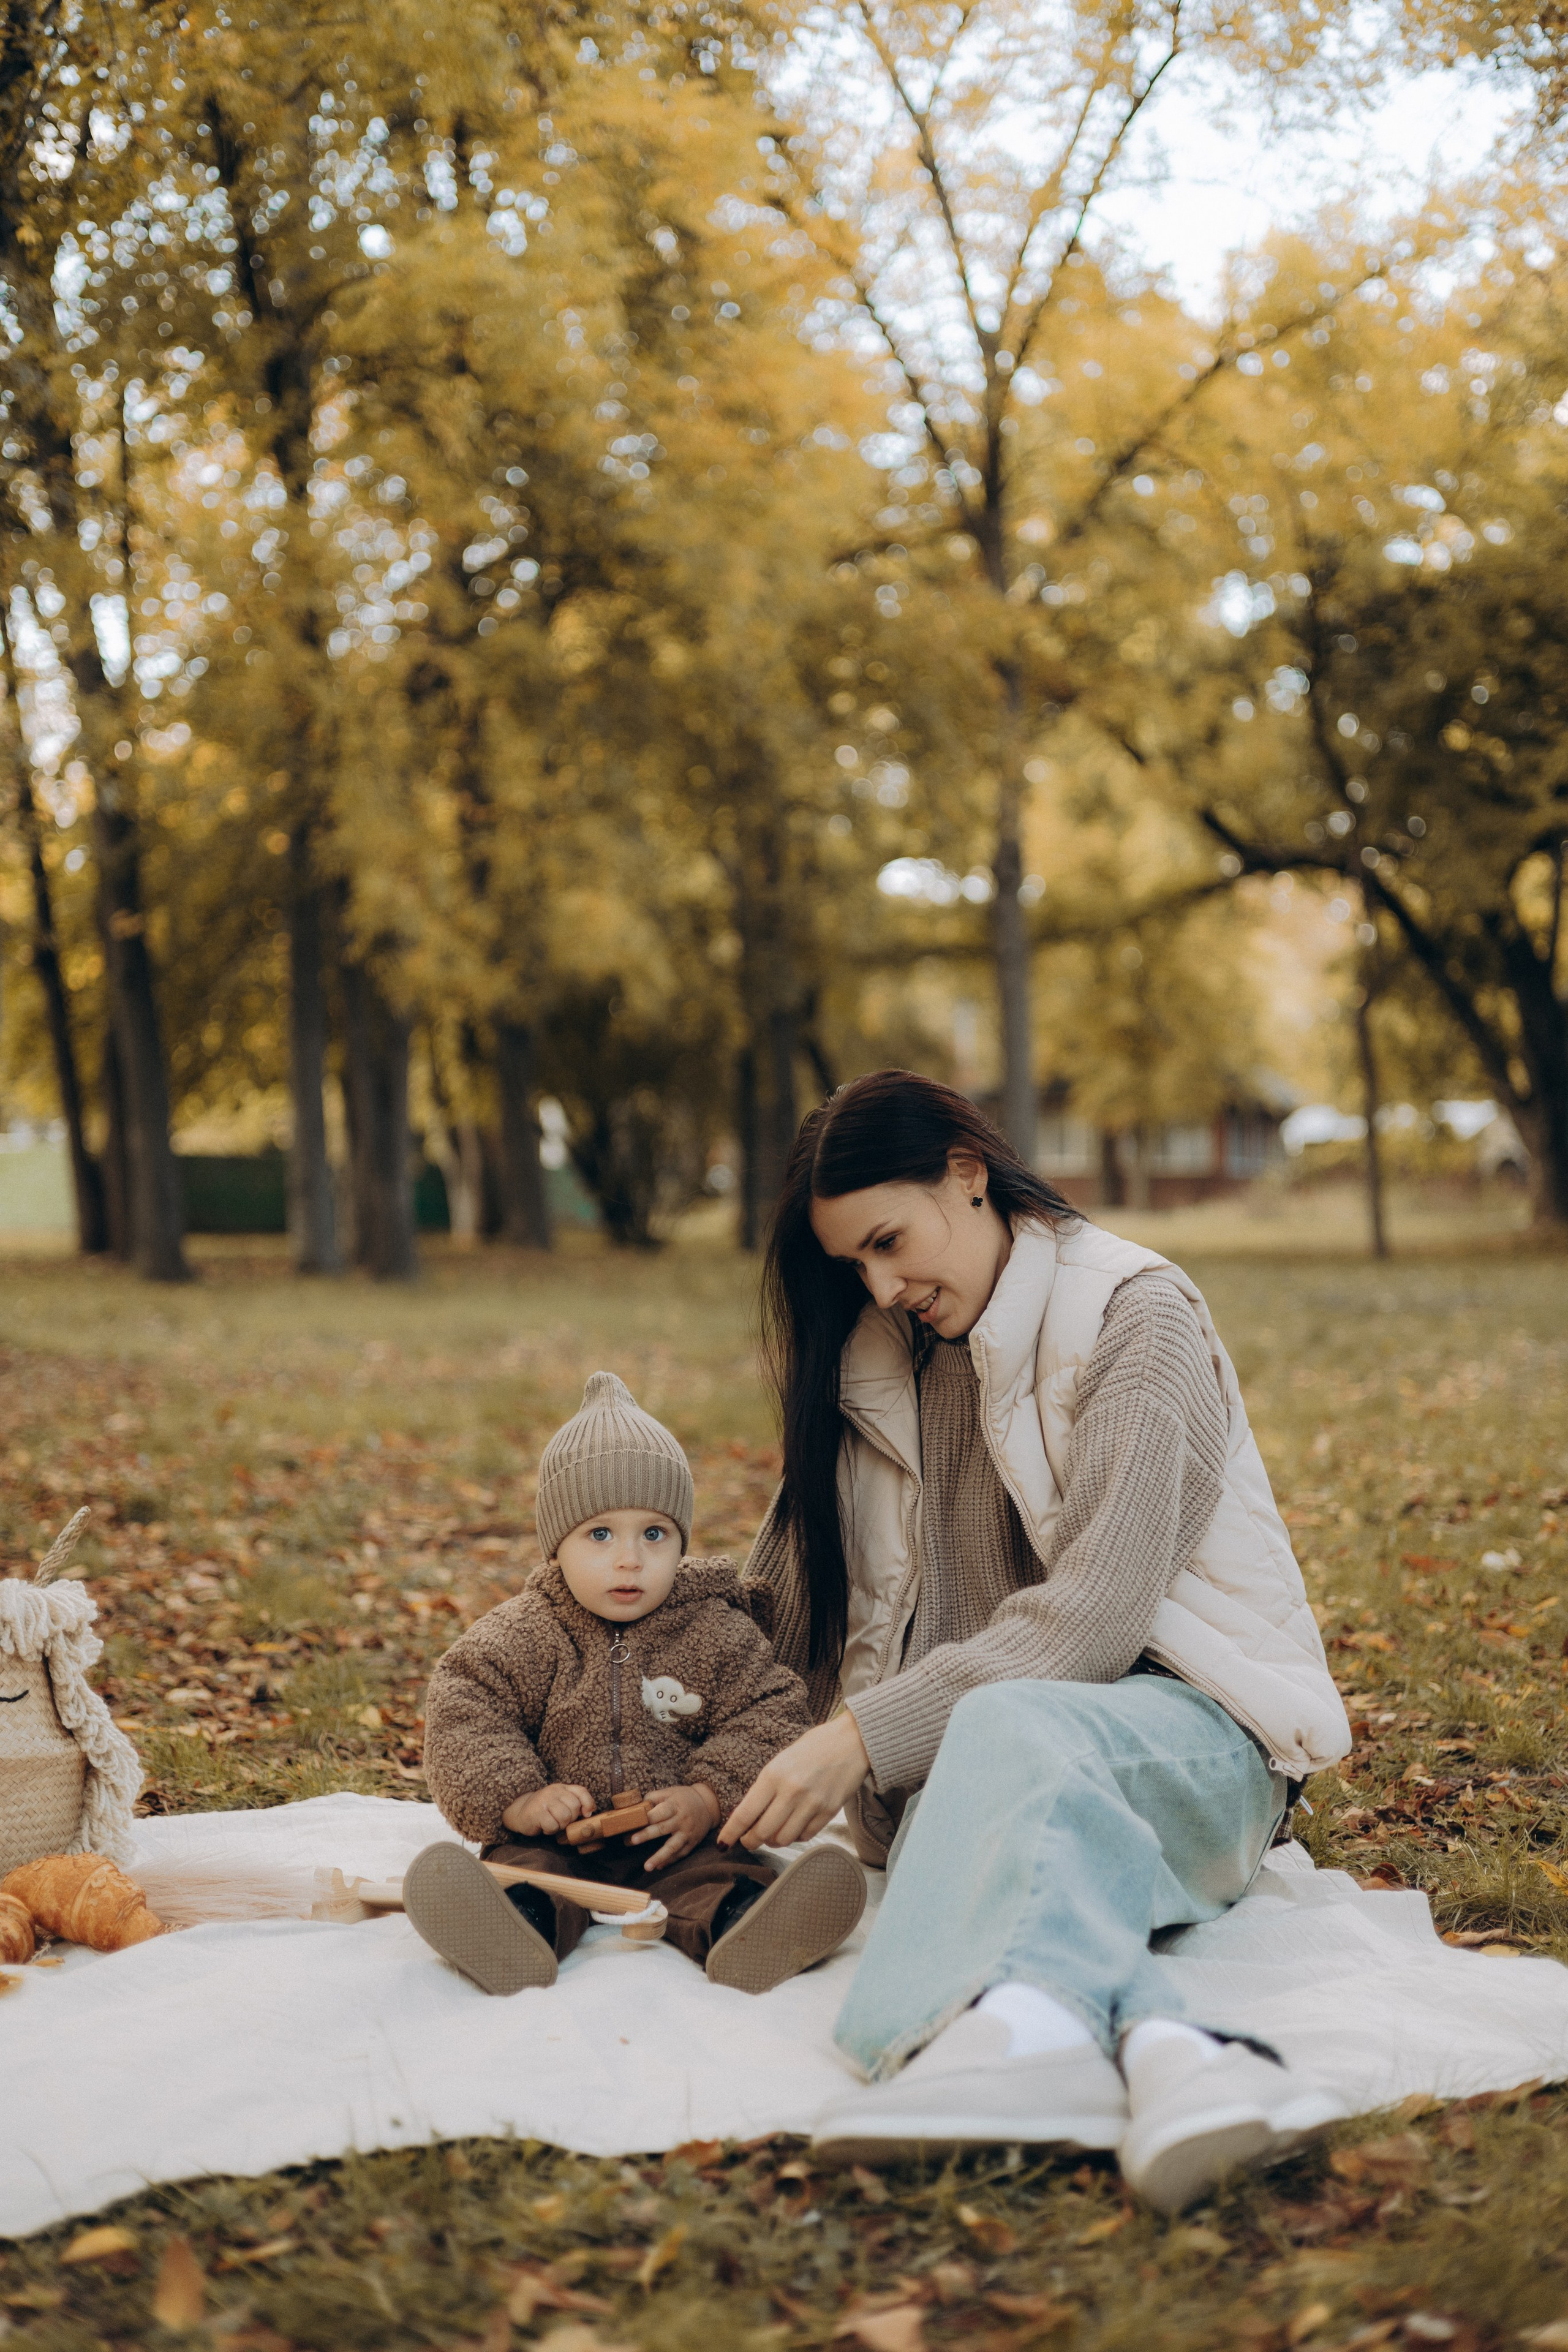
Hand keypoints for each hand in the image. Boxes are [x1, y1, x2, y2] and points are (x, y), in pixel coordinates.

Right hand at [503, 1783, 594, 1838]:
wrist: (519, 1813)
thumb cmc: (544, 1810)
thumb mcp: (560, 1802)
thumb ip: (575, 1803)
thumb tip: (589, 1813)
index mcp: (561, 1787)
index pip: (581, 1792)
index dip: (588, 1804)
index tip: (585, 1814)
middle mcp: (553, 1791)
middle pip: (574, 1807)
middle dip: (570, 1819)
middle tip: (560, 1820)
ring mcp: (544, 1800)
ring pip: (564, 1817)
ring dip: (560, 1825)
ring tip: (552, 1823)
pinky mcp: (536, 1812)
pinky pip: (552, 1826)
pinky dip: (550, 1830)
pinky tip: (543, 1826)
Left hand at [630, 1782, 719, 1871]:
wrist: (707, 1805)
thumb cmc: (683, 1798)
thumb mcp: (670, 1792)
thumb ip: (654, 1798)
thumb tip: (636, 1807)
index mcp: (675, 1805)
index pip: (660, 1812)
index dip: (647, 1817)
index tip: (633, 1822)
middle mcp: (682, 1820)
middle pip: (663, 1828)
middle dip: (647, 1835)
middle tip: (633, 1841)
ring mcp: (687, 1833)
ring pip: (672, 1847)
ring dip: (659, 1857)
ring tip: (647, 1867)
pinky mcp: (692, 1843)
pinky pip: (680, 1854)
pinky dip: (670, 1861)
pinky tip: (659, 1866)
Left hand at [718, 1713, 869, 1851]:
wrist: (852, 1742)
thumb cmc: (814, 1747)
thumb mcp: (782, 1760)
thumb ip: (766, 1787)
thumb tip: (749, 1816)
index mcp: (774, 1775)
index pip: (745, 1813)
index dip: (731, 1833)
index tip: (722, 1843)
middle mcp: (791, 1792)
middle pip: (762, 1833)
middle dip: (750, 1841)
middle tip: (748, 1840)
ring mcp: (811, 1804)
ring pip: (782, 1839)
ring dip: (773, 1841)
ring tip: (772, 1833)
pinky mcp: (828, 1813)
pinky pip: (804, 1837)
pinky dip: (794, 1837)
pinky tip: (793, 1827)